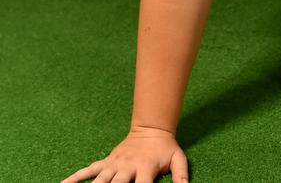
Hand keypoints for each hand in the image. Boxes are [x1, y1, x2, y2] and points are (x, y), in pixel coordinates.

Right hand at [60, 127, 188, 182]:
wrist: (151, 128)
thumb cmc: (165, 148)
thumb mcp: (178, 159)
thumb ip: (181, 175)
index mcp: (145, 169)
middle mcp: (127, 167)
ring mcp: (115, 164)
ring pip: (99, 181)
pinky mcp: (107, 161)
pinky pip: (88, 170)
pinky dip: (75, 177)